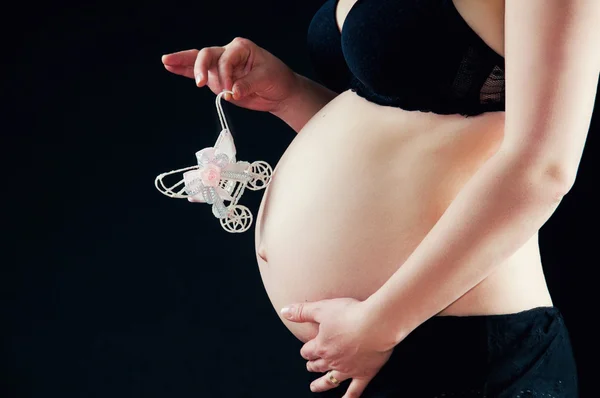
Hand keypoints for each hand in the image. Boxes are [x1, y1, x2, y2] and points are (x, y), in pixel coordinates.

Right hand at [161, 37, 299, 112]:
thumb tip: (233, 92)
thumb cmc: (277, 79)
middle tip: (201, 83)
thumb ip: (248, 84)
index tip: (231, 91)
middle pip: (207, 55)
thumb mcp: (266, 79)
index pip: (225, 58)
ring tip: (169, 63)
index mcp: (241, 48)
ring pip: (199, 62)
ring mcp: (221, 67)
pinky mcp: (217, 79)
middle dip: (202, 69)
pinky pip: (197, 73)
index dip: (226, 75)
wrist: (281, 92)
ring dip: (186, 65)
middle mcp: (228, 54)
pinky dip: (184, 70)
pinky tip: (170, 66)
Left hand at [281, 298, 398, 396]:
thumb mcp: (322, 308)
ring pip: (330, 380)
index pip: (307, 351)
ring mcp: (348, 369)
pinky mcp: (364, 373)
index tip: (306, 349)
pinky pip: (355, 391)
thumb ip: (302, 311)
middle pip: (317, 365)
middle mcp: (332, 360)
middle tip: (310, 366)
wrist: (376, 324)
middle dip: (312, 365)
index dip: (306, 350)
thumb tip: (285, 311)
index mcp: (321, 346)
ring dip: (321, 384)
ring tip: (314, 388)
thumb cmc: (350, 314)